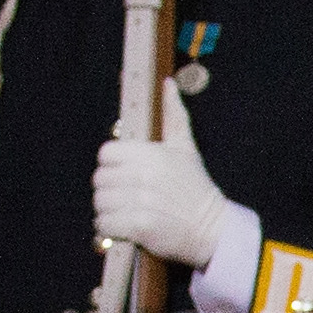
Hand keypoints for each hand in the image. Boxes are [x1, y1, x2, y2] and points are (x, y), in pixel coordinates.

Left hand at [90, 125, 237, 273]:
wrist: (212, 228)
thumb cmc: (196, 188)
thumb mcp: (186, 148)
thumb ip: (174, 115)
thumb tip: (168, 83)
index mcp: (153, 154)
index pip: (106, 153)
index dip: (111, 165)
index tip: (123, 174)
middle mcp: (145, 176)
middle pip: (100, 179)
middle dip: (109, 189)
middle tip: (125, 197)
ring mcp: (142, 202)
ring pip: (100, 202)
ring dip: (107, 210)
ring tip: (124, 212)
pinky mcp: (139, 226)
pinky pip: (104, 224)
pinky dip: (109, 228)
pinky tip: (123, 227)